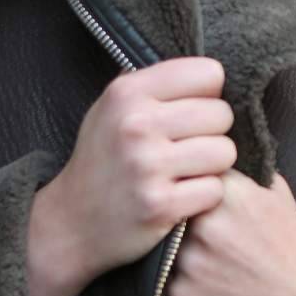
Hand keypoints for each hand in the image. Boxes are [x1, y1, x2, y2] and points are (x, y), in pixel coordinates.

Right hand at [26, 58, 236, 295]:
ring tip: (186, 171)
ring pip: (224, 152)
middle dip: (212, 132)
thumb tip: (210, 74)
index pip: (209, 74)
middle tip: (187, 147)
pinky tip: (181, 196)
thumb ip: (155, 85)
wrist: (71, 221)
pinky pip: (215, 189)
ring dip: (212, 166)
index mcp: (127, 92)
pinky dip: (204, 196)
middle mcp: (136, 124)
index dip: (207, 95)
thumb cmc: (103, 159)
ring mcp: (147, 165)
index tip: (190, 112)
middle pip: (222, 114)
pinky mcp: (160, 204)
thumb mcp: (112, 108)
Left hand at [168, 171, 295, 295]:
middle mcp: (205, 227)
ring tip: (215, 264)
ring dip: (184, 254)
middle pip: (175, 211)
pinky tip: (212, 287)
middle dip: (188, 221)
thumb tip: (212, 153)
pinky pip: (170, 281)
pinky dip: (186, 283)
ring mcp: (190, 264)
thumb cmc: (293, 248)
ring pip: (169, 248)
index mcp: (229, 195)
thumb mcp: (279, 195)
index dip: (196, 188)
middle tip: (214, 238)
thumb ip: (243, 172)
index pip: (191, 176)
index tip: (205, 200)